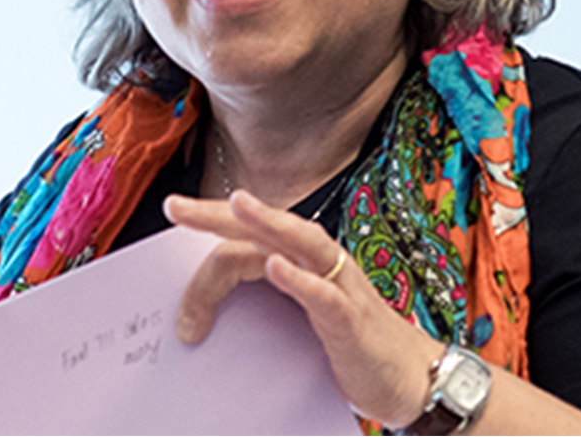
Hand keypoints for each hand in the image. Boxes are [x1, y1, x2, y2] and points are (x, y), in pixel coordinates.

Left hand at [164, 190, 441, 429]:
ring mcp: (340, 287)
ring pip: (303, 243)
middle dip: (222, 212)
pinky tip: (277, 267)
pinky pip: (327, 296)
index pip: (251, 231)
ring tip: (236, 204)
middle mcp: (321, 262)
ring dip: (270, 223)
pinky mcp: (354, 321)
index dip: (212, 221)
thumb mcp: (296, 315)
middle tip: (176, 205)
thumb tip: (198, 302)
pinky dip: (302, 280)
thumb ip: (260, 300)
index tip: (171, 213)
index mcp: (302, 259)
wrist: (409, 377)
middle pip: (269, 225)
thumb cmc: (348, 342)